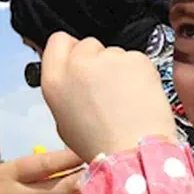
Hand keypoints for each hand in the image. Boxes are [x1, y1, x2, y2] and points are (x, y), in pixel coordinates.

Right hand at [39, 33, 177, 160]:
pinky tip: (139, 95)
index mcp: (55, 80)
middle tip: (106, 88)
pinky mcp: (135, 59)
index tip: (81, 62)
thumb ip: (65, 91)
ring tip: (125, 98)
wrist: (133, 153)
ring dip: (119, 69)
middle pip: (88, 45)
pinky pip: (135, 59)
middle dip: (97, 61)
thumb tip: (74, 79)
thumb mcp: (64, 122)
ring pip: (114, 52)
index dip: (71, 51)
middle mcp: (78, 64)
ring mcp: (108, 58)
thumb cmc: (100, 146)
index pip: (58, 40)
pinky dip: (139, 73)